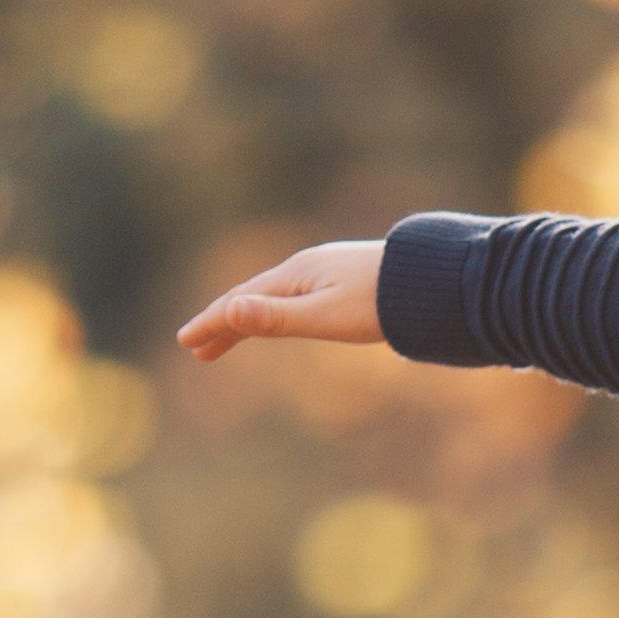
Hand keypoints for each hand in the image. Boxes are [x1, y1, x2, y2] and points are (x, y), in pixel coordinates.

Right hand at [176, 239, 387, 360]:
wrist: (433, 283)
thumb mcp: (325, 317)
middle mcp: (305, 268)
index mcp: (294, 275)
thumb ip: (277, 318)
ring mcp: (325, 271)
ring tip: (230, 340)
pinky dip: (275, 312)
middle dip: (223, 323)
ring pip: (274, 297)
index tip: (185, 342)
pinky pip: (295, 296)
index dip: (211, 323)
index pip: (240, 301)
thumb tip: (230, 311)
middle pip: (252, 297)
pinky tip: (282, 318)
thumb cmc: (382, 304)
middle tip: (198, 350)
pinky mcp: (344, 279)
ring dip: (248, 319)